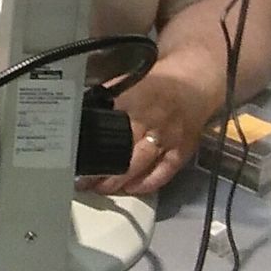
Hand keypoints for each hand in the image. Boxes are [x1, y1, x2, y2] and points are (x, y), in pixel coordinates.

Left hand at [83, 55, 222, 196]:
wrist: (196, 83)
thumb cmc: (159, 82)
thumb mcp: (129, 81)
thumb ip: (108, 97)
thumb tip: (84, 112)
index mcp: (133, 99)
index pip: (106, 125)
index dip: (89, 143)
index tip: (73, 156)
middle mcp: (150, 120)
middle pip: (120, 150)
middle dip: (100, 169)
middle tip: (83, 182)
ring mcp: (167, 138)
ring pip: (138, 165)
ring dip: (118, 180)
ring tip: (101, 189)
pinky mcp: (182, 150)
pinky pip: (163, 173)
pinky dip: (146, 184)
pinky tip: (130, 189)